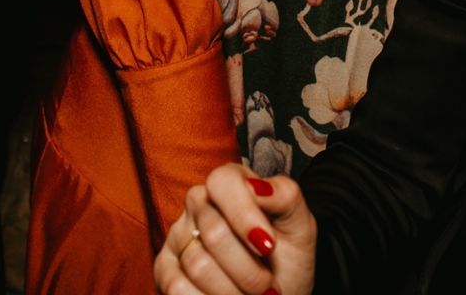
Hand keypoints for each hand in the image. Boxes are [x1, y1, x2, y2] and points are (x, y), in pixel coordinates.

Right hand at [154, 164, 315, 294]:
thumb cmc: (287, 259)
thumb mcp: (300, 228)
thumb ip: (286, 197)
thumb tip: (257, 186)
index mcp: (231, 183)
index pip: (223, 183)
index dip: (244, 216)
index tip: (268, 246)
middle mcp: (199, 202)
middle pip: (214, 234)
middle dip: (249, 270)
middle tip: (267, 284)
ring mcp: (178, 235)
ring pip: (198, 266)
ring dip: (233, 291)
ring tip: (250, 294)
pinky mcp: (164, 268)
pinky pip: (177, 288)